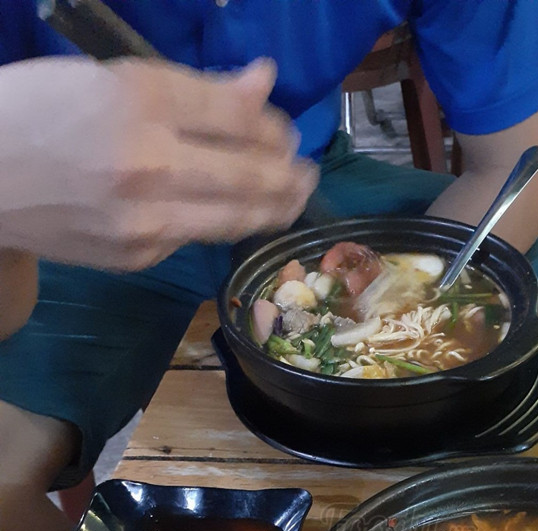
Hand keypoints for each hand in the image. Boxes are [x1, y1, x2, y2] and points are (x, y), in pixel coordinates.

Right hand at [0, 56, 317, 270]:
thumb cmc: (43, 112)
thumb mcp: (113, 79)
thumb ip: (196, 88)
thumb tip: (264, 81)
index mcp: (140, 100)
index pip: (238, 116)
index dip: (274, 126)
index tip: (284, 130)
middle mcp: (148, 161)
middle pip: (250, 173)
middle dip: (289, 174)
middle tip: (306, 173)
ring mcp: (144, 217)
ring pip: (236, 217)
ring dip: (275, 208)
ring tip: (292, 198)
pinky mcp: (138, 255)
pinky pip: (196, 236)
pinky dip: (221, 223)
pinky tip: (232, 214)